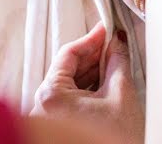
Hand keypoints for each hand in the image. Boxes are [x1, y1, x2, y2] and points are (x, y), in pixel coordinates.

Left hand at [33, 23, 143, 143]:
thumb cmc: (115, 140)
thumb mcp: (121, 95)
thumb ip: (117, 63)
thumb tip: (117, 42)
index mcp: (50, 95)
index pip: (68, 54)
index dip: (91, 39)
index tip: (106, 29)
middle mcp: (41, 105)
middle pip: (66, 68)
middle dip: (92, 55)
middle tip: (113, 43)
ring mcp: (46, 117)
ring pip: (68, 83)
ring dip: (90, 71)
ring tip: (113, 60)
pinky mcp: (55, 126)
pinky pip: (68, 98)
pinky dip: (86, 88)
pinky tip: (104, 80)